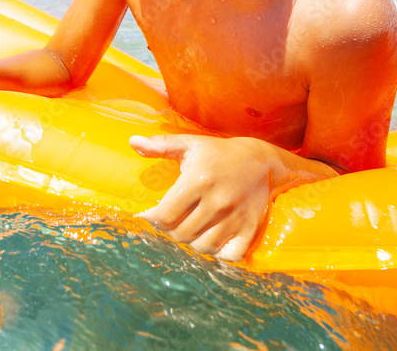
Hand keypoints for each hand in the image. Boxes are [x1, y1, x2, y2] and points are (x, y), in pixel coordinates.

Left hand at [130, 134, 273, 261]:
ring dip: (192, 240)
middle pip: (181, 234)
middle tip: (170, 221)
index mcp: (198, 180)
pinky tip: (211, 238)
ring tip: (189, 228)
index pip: (165, 216)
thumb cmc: (220, 153)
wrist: (263, 161)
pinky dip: (217, 252)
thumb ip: (161, 145)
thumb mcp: (190, 144)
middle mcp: (217, 202)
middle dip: (170, 230)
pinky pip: (228, 254)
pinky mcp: (250, 229)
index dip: (152, 219)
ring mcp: (235, 218)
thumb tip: (133, 142)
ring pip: (202, 246)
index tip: (148, 215)